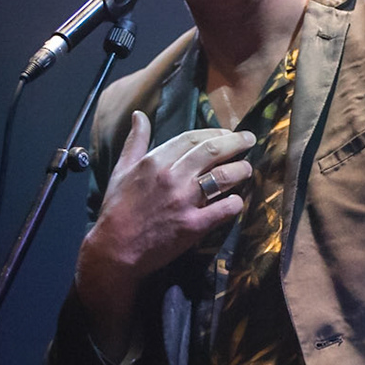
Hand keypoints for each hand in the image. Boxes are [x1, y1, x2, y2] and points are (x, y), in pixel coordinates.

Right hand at [75, 112, 255, 355]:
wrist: (115, 249)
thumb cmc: (117, 208)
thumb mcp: (121, 169)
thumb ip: (135, 141)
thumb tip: (139, 115)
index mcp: (155, 161)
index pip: (192, 138)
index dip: (214, 132)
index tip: (227, 132)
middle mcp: (172, 177)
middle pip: (212, 152)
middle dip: (236, 142)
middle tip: (250, 140)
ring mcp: (184, 201)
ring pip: (223, 178)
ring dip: (240, 170)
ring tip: (248, 169)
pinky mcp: (193, 226)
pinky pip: (224, 209)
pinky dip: (235, 203)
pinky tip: (238, 201)